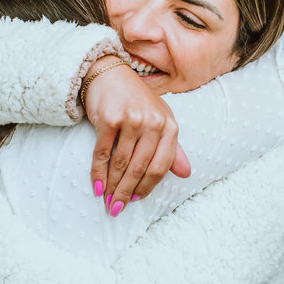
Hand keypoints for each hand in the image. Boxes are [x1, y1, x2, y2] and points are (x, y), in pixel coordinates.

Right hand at [82, 57, 190, 214]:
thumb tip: (186, 174)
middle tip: (117, 209)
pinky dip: (98, 173)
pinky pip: (102, 154)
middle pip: (140, 168)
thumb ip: (172, 148)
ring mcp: (131, 120)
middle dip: (127, 192)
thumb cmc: (136, 101)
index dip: (148, 187)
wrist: (110, 74)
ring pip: (121, 164)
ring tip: (107, 201)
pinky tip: (97, 187)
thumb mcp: (160, 120)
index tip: (136, 200)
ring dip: (113, 187)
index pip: (161, 166)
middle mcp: (153, 122)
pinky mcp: (109, 119)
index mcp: (170, 125)